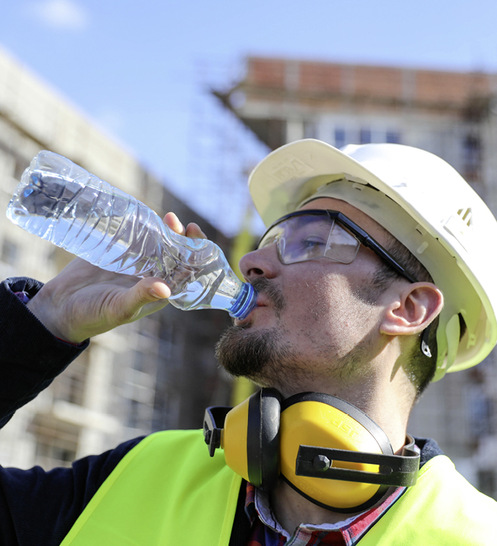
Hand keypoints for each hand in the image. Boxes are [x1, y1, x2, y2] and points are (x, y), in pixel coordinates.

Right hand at [27, 213, 206, 343]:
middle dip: (182, 239)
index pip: (186, 273)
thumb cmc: (93, 315)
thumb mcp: (119, 308)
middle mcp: (151, 276)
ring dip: (166, 230)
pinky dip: (144, 227)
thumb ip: (141, 297)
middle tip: (178, 223)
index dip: (196, 258)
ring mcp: (136, 263)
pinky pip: (137, 237)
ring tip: (168, 217)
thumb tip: (166, 288)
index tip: (195, 244)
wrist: (60, 307)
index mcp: (159, 292)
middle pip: (175, 254)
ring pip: (159, 243)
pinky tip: (146, 216)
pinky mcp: (119, 252)